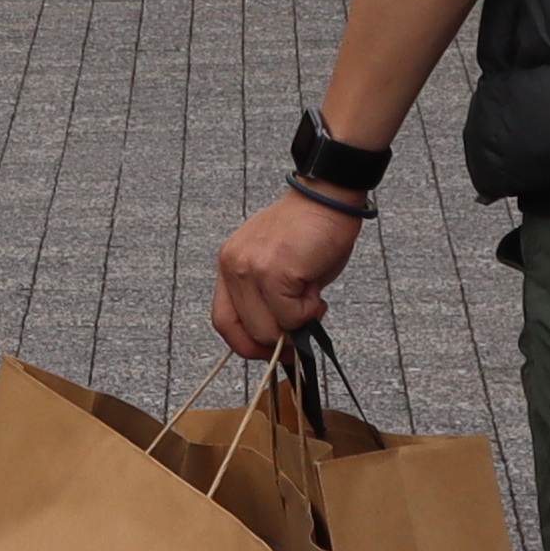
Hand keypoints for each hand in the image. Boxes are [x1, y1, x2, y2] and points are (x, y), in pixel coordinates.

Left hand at [208, 193, 366, 361]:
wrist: (327, 198)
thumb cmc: (309, 232)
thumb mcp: (278, 269)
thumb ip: (269, 301)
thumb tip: (279, 342)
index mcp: (230, 265)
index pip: (223, 321)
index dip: (247, 345)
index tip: (273, 352)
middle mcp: (233, 266)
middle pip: (245, 331)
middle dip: (279, 341)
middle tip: (304, 326)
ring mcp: (250, 268)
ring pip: (267, 329)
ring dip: (297, 324)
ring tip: (312, 298)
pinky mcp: (274, 271)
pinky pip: (290, 316)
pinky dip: (309, 313)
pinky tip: (316, 291)